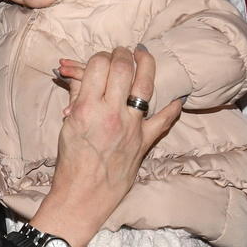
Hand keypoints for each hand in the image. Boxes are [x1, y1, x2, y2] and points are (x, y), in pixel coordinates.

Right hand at [29, 47, 181, 246]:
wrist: (83, 194)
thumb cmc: (70, 160)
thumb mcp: (67, 124)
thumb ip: (76, 96)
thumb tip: (76, 74)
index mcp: (86, 108)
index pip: (98, 66)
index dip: (100, 56)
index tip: (101, 58)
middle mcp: (110, 113)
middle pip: (122, 69)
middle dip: (122, 54)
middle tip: (122, 51)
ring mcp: (131, 127)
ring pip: (145, 86)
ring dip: (146, 65)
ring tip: (144, 55)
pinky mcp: (144, 142)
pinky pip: (163, 120)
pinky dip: (172, 107)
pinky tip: (178, 95)